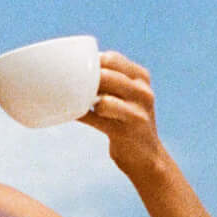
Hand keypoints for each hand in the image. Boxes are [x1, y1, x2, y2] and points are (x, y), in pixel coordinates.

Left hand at [81, 50, 165, 174]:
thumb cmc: (127, 119)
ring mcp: (137, 113)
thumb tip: (73, 62)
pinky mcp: (125, 132)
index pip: (111, 59)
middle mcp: (143, 93)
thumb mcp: (128, 93)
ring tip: (76, 101)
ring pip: (103, 100)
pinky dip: (79, 115)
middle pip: (105, 77)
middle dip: (84, 81)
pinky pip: (95, 119)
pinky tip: (71, 113)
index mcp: (142, 78)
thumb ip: (111, 77)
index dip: (90, 63)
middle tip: (69, 85)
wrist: (147, 157)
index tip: (78, 70)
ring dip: (84, 100)